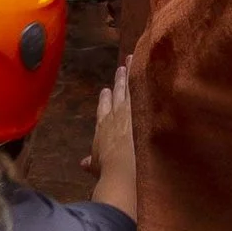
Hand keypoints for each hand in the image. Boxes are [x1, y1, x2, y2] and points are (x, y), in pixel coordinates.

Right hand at [88, 55, 137, 214]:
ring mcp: (129, 111)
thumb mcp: (97, 166)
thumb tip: (83, 164)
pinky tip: (147, 67)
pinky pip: (142, 90)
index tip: (106, 90)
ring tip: (132, 60)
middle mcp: (114, 115)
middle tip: (121, 67)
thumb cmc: (108, 170)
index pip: (103, 108)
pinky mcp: (142, 111)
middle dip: (119, 80)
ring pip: (130, 87)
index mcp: (102, 126)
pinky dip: (143, 78)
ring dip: (130, 73)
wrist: (122, 168)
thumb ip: (92, 162)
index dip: (105, 99)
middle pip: (117, 93)